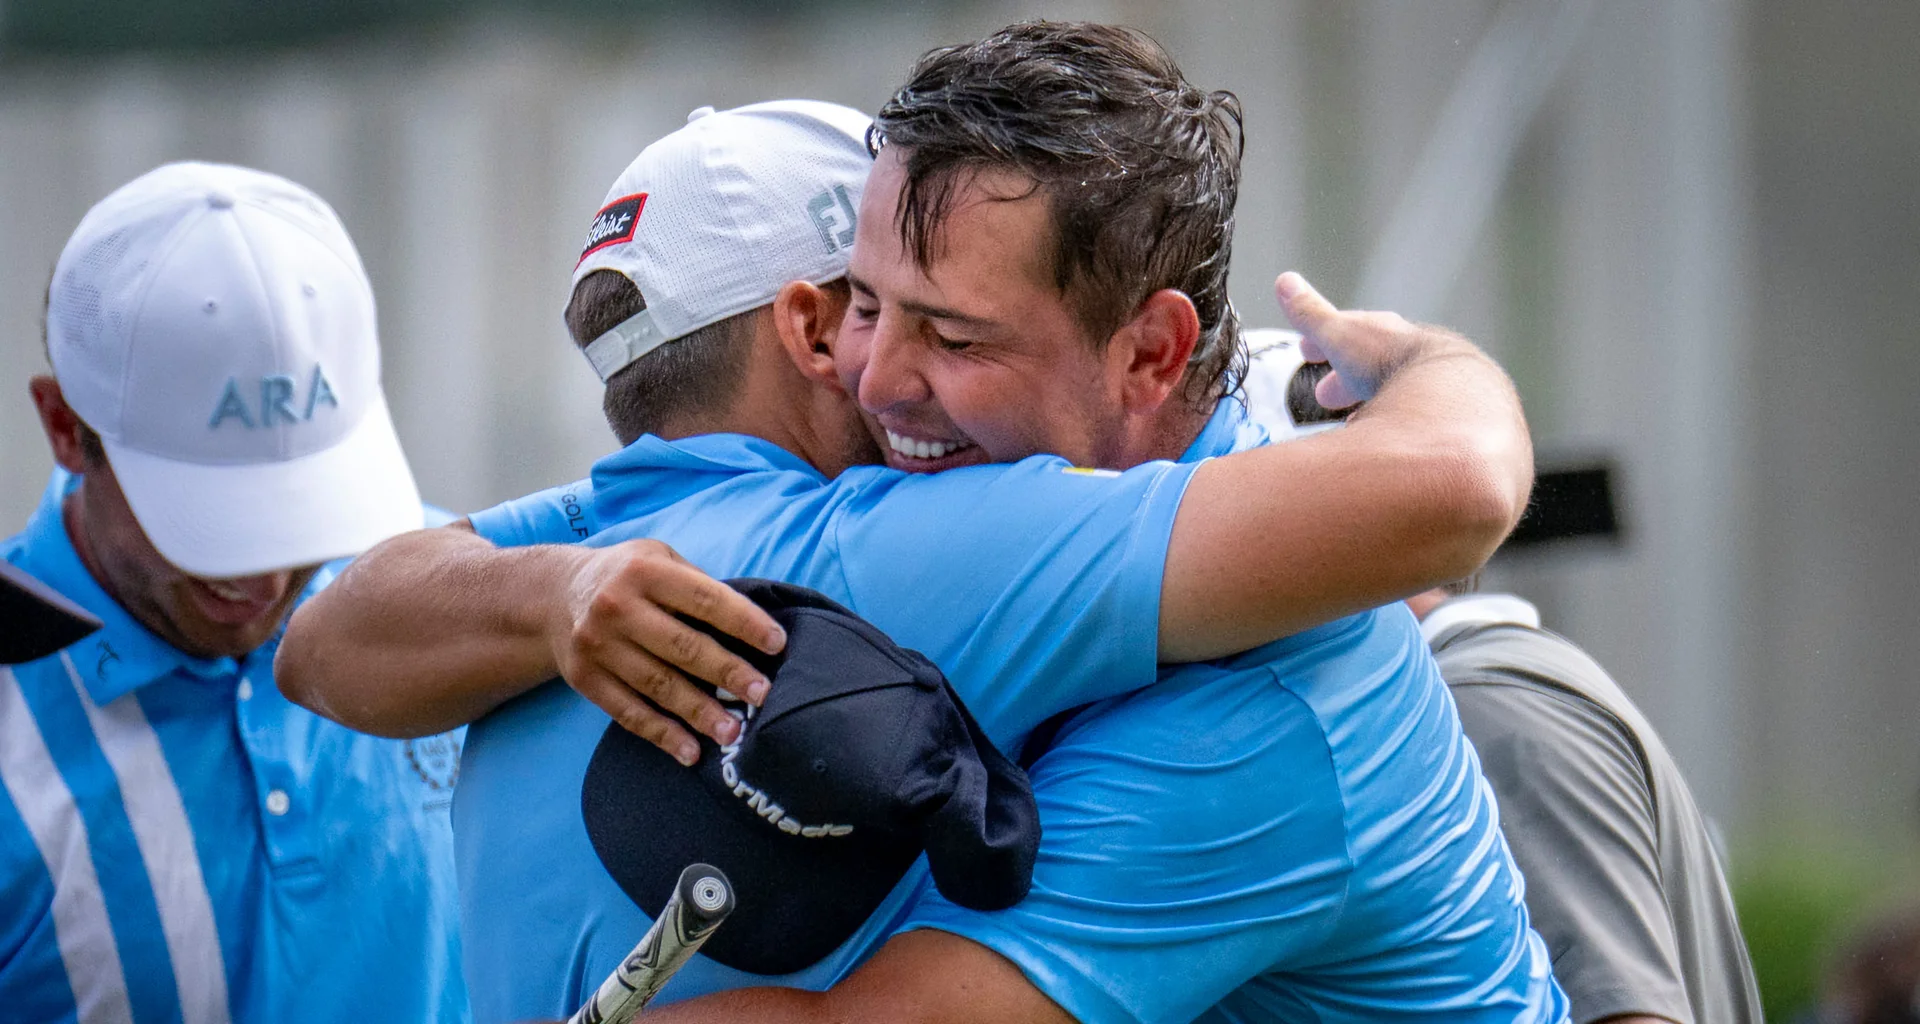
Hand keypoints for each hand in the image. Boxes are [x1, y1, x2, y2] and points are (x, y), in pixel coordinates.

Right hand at [549, 539, 786, 765]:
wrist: (553, 595)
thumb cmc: (627, 576)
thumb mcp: (658, 558)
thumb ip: (698, 585)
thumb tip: (752, 624)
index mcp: (646, 571)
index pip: (705, 599)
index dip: (744, 622)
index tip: (777, 644)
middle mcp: (617, 607)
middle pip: (682, 646)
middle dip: (727, 672)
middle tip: (763, 694)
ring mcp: (598, 645)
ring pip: (657, 685)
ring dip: (699, 712)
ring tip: (734, 731)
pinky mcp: (585, 678)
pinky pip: (628, 712)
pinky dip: (661, 734)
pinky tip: (690, 751)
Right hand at [1274, 272, 1451, 408]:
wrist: (1440, 388)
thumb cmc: (1386, 357)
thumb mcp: (1336, 333)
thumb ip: (1310, 313)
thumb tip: (1285, 281)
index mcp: (1376, 332)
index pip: (1345, 330)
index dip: (1323, 341)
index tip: (1307, 350)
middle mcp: (1401, 351)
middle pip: (1367, 362)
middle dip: (1344, 377)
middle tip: (1326, 394)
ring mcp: (1418, 380)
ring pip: (1387, 388)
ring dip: (1367, 400)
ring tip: (1352, 420)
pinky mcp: (1430, 409)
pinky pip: (1403, 413)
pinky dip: (1386, 421)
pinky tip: (1379, 437)